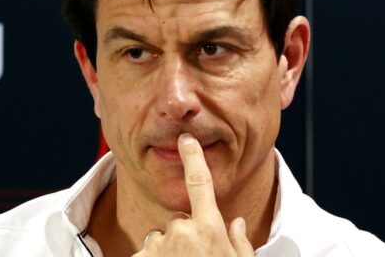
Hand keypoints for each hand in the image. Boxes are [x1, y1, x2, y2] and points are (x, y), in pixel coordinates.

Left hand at [132, 133, 254, 256]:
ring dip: (168, 248)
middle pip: (178, 219)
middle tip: (196, 255)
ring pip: (160, 237)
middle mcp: (181, 232)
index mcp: (208, 229)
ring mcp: (158, 245)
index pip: (200, 183)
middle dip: (184, 233)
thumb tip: (237, 224)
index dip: (193, 158)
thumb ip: (239, 242)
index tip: (186, 139)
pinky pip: (145, 252)